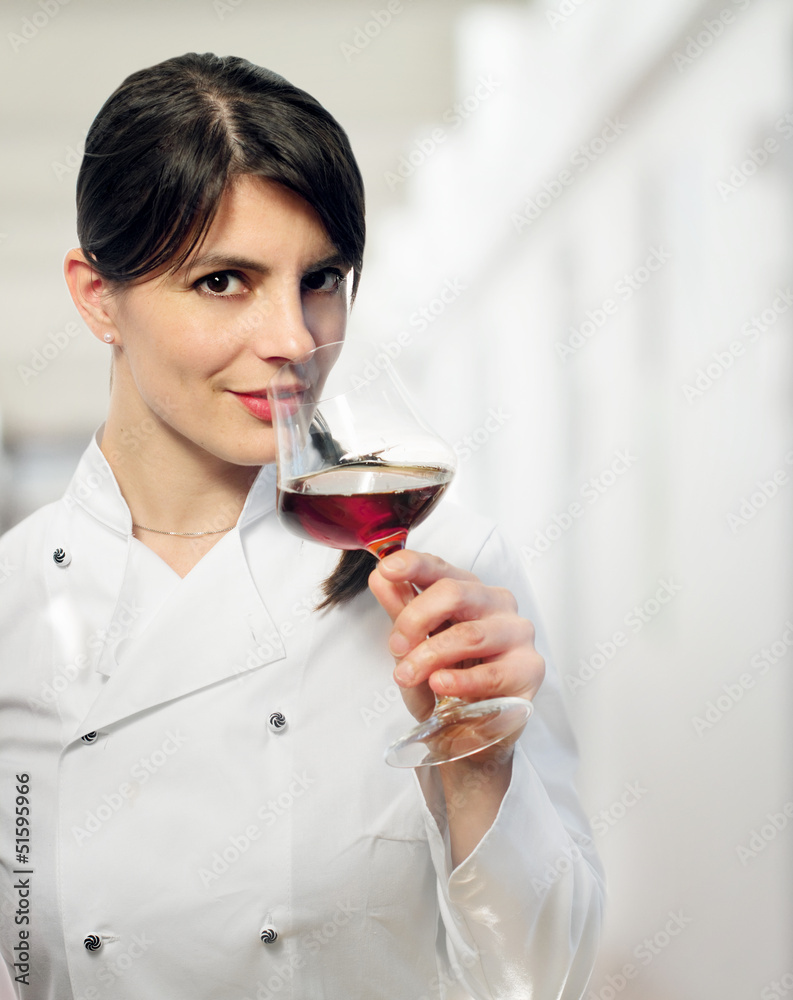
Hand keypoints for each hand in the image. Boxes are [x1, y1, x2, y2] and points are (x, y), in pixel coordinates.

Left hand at [368, 549, 544, 725]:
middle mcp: (496, 603)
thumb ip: (400, 612)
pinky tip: (441, 684)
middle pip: (454, 593)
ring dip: (430, 655)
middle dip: (415, 619)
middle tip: (395, 647)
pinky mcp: (528, 668)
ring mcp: (516, 633)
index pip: (440, 568)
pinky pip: (492, 672)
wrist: (467, 735)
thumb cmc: (444, 683)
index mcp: (467, 591)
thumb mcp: (414, 648)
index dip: (413, 565)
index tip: (386, 569)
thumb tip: (380, 578)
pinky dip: (460, 680)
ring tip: (408, 675)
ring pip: (469, 633)